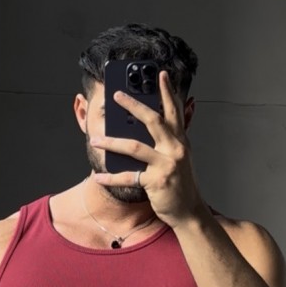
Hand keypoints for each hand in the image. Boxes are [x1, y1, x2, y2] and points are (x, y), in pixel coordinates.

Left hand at [90, 71, 205, 227]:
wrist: (189, 212)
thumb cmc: (180, 183)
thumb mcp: (178, 157)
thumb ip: (166, 140)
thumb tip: (140, 126)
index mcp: (180, 140)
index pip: (174, 110)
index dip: (168, 91)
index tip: (160, 74)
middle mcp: (176, 148)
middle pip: (153, 120)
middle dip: (133, 105)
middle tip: (117, 95)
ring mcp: (167, 164)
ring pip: (135, 147)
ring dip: (112, 142)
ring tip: (96, 138)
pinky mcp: (157, 181)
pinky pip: (129, 176)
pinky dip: (111, 177)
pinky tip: (98, 176)